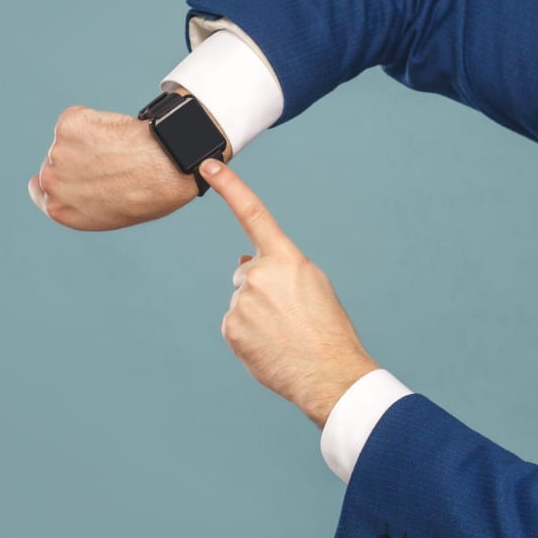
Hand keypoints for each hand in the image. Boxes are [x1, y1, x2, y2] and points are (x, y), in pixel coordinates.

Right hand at [29, 103, 202, 230]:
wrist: (165, 167)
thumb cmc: (150, 194)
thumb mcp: (109, 214)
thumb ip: (83, 200)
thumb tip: (83, 184)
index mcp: (58, 209)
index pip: (40, 190)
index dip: (58, 178)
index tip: (71, 171)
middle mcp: (51, 182)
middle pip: (54, 161)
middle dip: (76, 157)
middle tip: (110, 160)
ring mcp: (57, 151)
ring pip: (68, 138)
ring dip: (89, 139)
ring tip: (121, 150)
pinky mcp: (68, 124)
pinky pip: (79, 117)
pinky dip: (95, 120)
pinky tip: (118, 133)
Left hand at [212, 159, 380, 425]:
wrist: (328, 373)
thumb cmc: (328, 330)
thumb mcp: (314, 286)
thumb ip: (280, 267)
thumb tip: (241, 264)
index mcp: (286, 259)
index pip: (254, 213)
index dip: (230, 187)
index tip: (209, 164)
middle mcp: (258, 275)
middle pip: (247, 274)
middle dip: (262, 290)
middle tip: (291, 316)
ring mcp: (241, 302)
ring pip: (241, 301)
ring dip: (257, 315)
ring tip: (284, 335)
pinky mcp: (230, 328)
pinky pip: (234, 325)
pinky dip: (248, 335)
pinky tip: (269, 347)